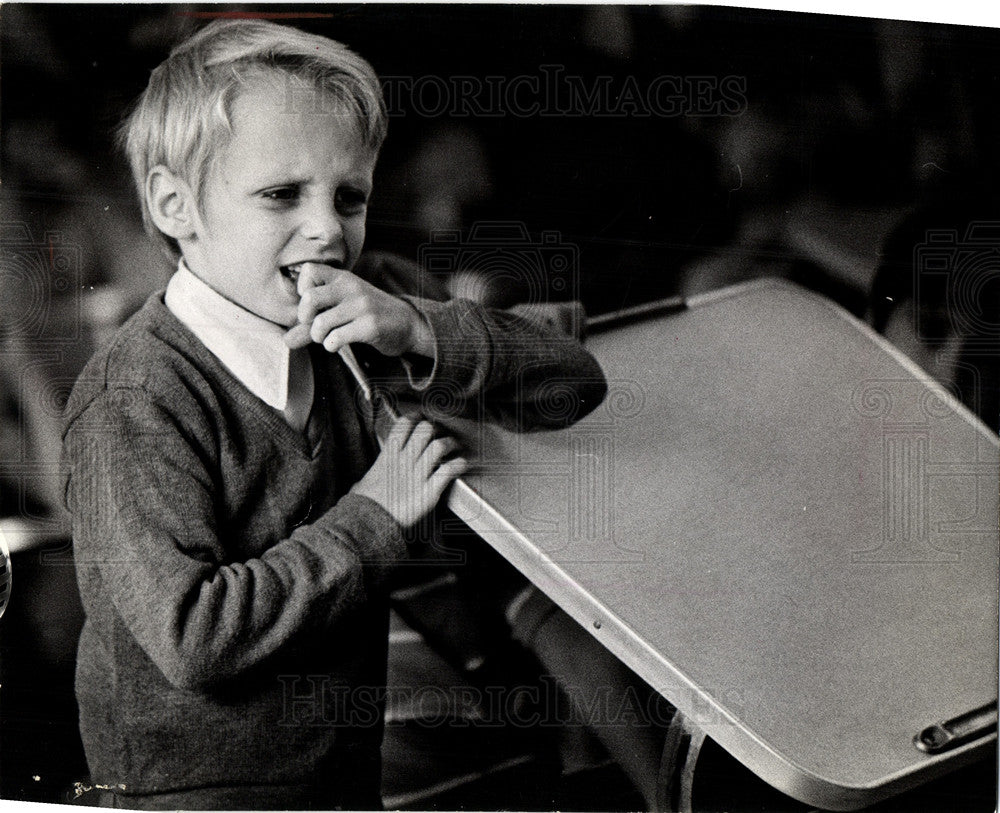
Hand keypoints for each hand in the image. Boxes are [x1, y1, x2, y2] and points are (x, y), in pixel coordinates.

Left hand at [283, 262, 433, 356]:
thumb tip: (286, 341)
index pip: (309, 270)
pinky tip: (337, 344)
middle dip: (304, 318)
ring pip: (320, 323)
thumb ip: (312, 324)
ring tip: (327, 339)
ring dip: (318, 337)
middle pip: (309, 298)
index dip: (302, 289)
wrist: (406, 324)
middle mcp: (351, 287)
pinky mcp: (370, 326)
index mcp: (342, 278)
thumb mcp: (341, 310)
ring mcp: (361, 306)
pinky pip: (336, 338)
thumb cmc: (368, 315)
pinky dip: (331, 345)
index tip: (312, 304)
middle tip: (313, 325)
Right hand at [350, 417, 467, 527]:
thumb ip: (371, 477)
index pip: (404, 425)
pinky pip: (448, 471)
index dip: (415, 418)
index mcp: (388, 457)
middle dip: (435, 429)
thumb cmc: (365, 507)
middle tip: (440, 433)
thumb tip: (363, 483)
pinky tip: (462, 464)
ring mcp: (418, 475)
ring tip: (454, 446)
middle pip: (425, 430)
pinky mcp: (429, 492)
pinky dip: (458, 465)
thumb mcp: (362, 484)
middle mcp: (404, 462)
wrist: (369, 525)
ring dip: (450, 444)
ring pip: (439, 446)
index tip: (421, 418)